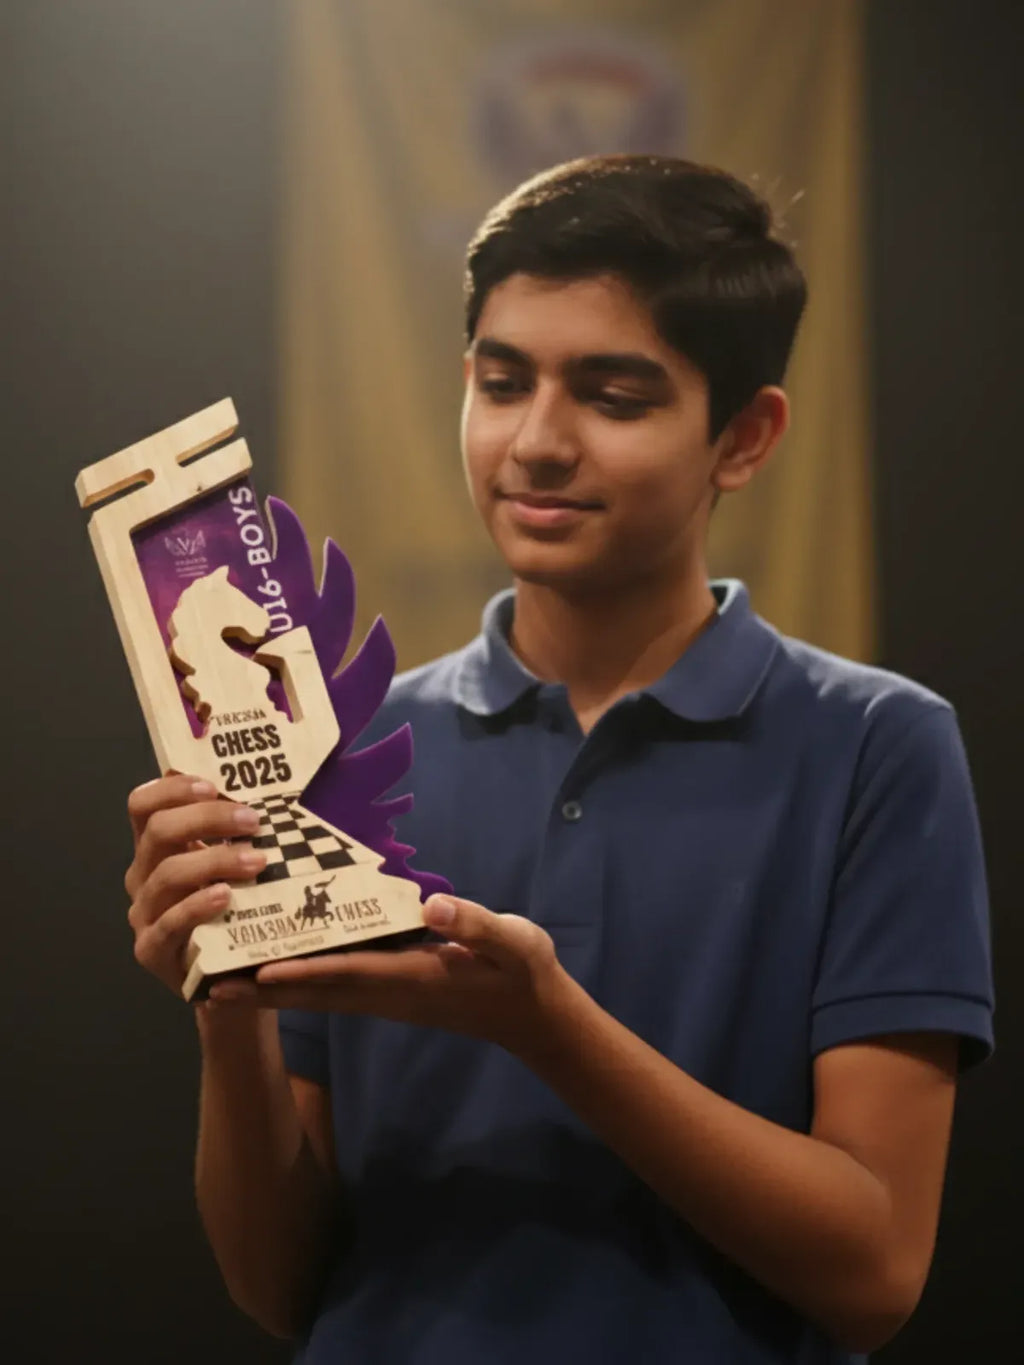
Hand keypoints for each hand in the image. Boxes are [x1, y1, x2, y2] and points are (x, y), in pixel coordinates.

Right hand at [125, 773, 266, 993]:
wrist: (226, 980)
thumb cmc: (232, 913)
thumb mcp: (229, 867)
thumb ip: (235, 836)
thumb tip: (273, 795)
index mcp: (155, 849)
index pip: (143, 805)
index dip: (171, 788)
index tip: (213, 786)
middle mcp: (142, 875)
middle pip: (158, 832)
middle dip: (207, 819)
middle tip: (253, 821)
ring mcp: (143, 913)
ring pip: (166, 875)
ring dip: (214, 861)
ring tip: (256, 861)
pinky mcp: (151, 950)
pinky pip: (169, 922)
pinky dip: (197, 906)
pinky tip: (225, 898)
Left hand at [208, 895, 571, 1054]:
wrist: (534, 1016)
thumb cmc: (524, 974)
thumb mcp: (514, 943)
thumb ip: (477, 924)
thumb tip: (433, 906)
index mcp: (414, 977)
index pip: (347, 973)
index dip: (300, 973)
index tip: (253, 972)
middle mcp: (391, 993)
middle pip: (316, 993)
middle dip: (263, 992)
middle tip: (208, 987)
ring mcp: (389, 998)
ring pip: (320, 996)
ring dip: (272, 994)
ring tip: (223, 985)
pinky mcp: (392, 993)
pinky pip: (335, 991)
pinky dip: (299, 986)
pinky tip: (275, 974)